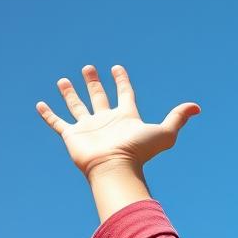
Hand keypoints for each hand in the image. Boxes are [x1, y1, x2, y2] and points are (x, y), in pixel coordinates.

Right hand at [36, 64, 199, 178]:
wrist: (116, 169)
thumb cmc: (140, 152)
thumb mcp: (164, 133)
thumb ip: (178, 118)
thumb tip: (197, 107)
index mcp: (126, 117)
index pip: (125, 94)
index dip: (122, 81)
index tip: (117, 68)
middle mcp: (107, 121)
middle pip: (100, 98)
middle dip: (95, 83)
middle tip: (89, 68)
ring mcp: (89, 128)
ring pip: (78, 107)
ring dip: (70, 94)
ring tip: (63, 80)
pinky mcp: (72, 136)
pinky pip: (57, 123)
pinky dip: (48, 114)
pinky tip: (40, 104)